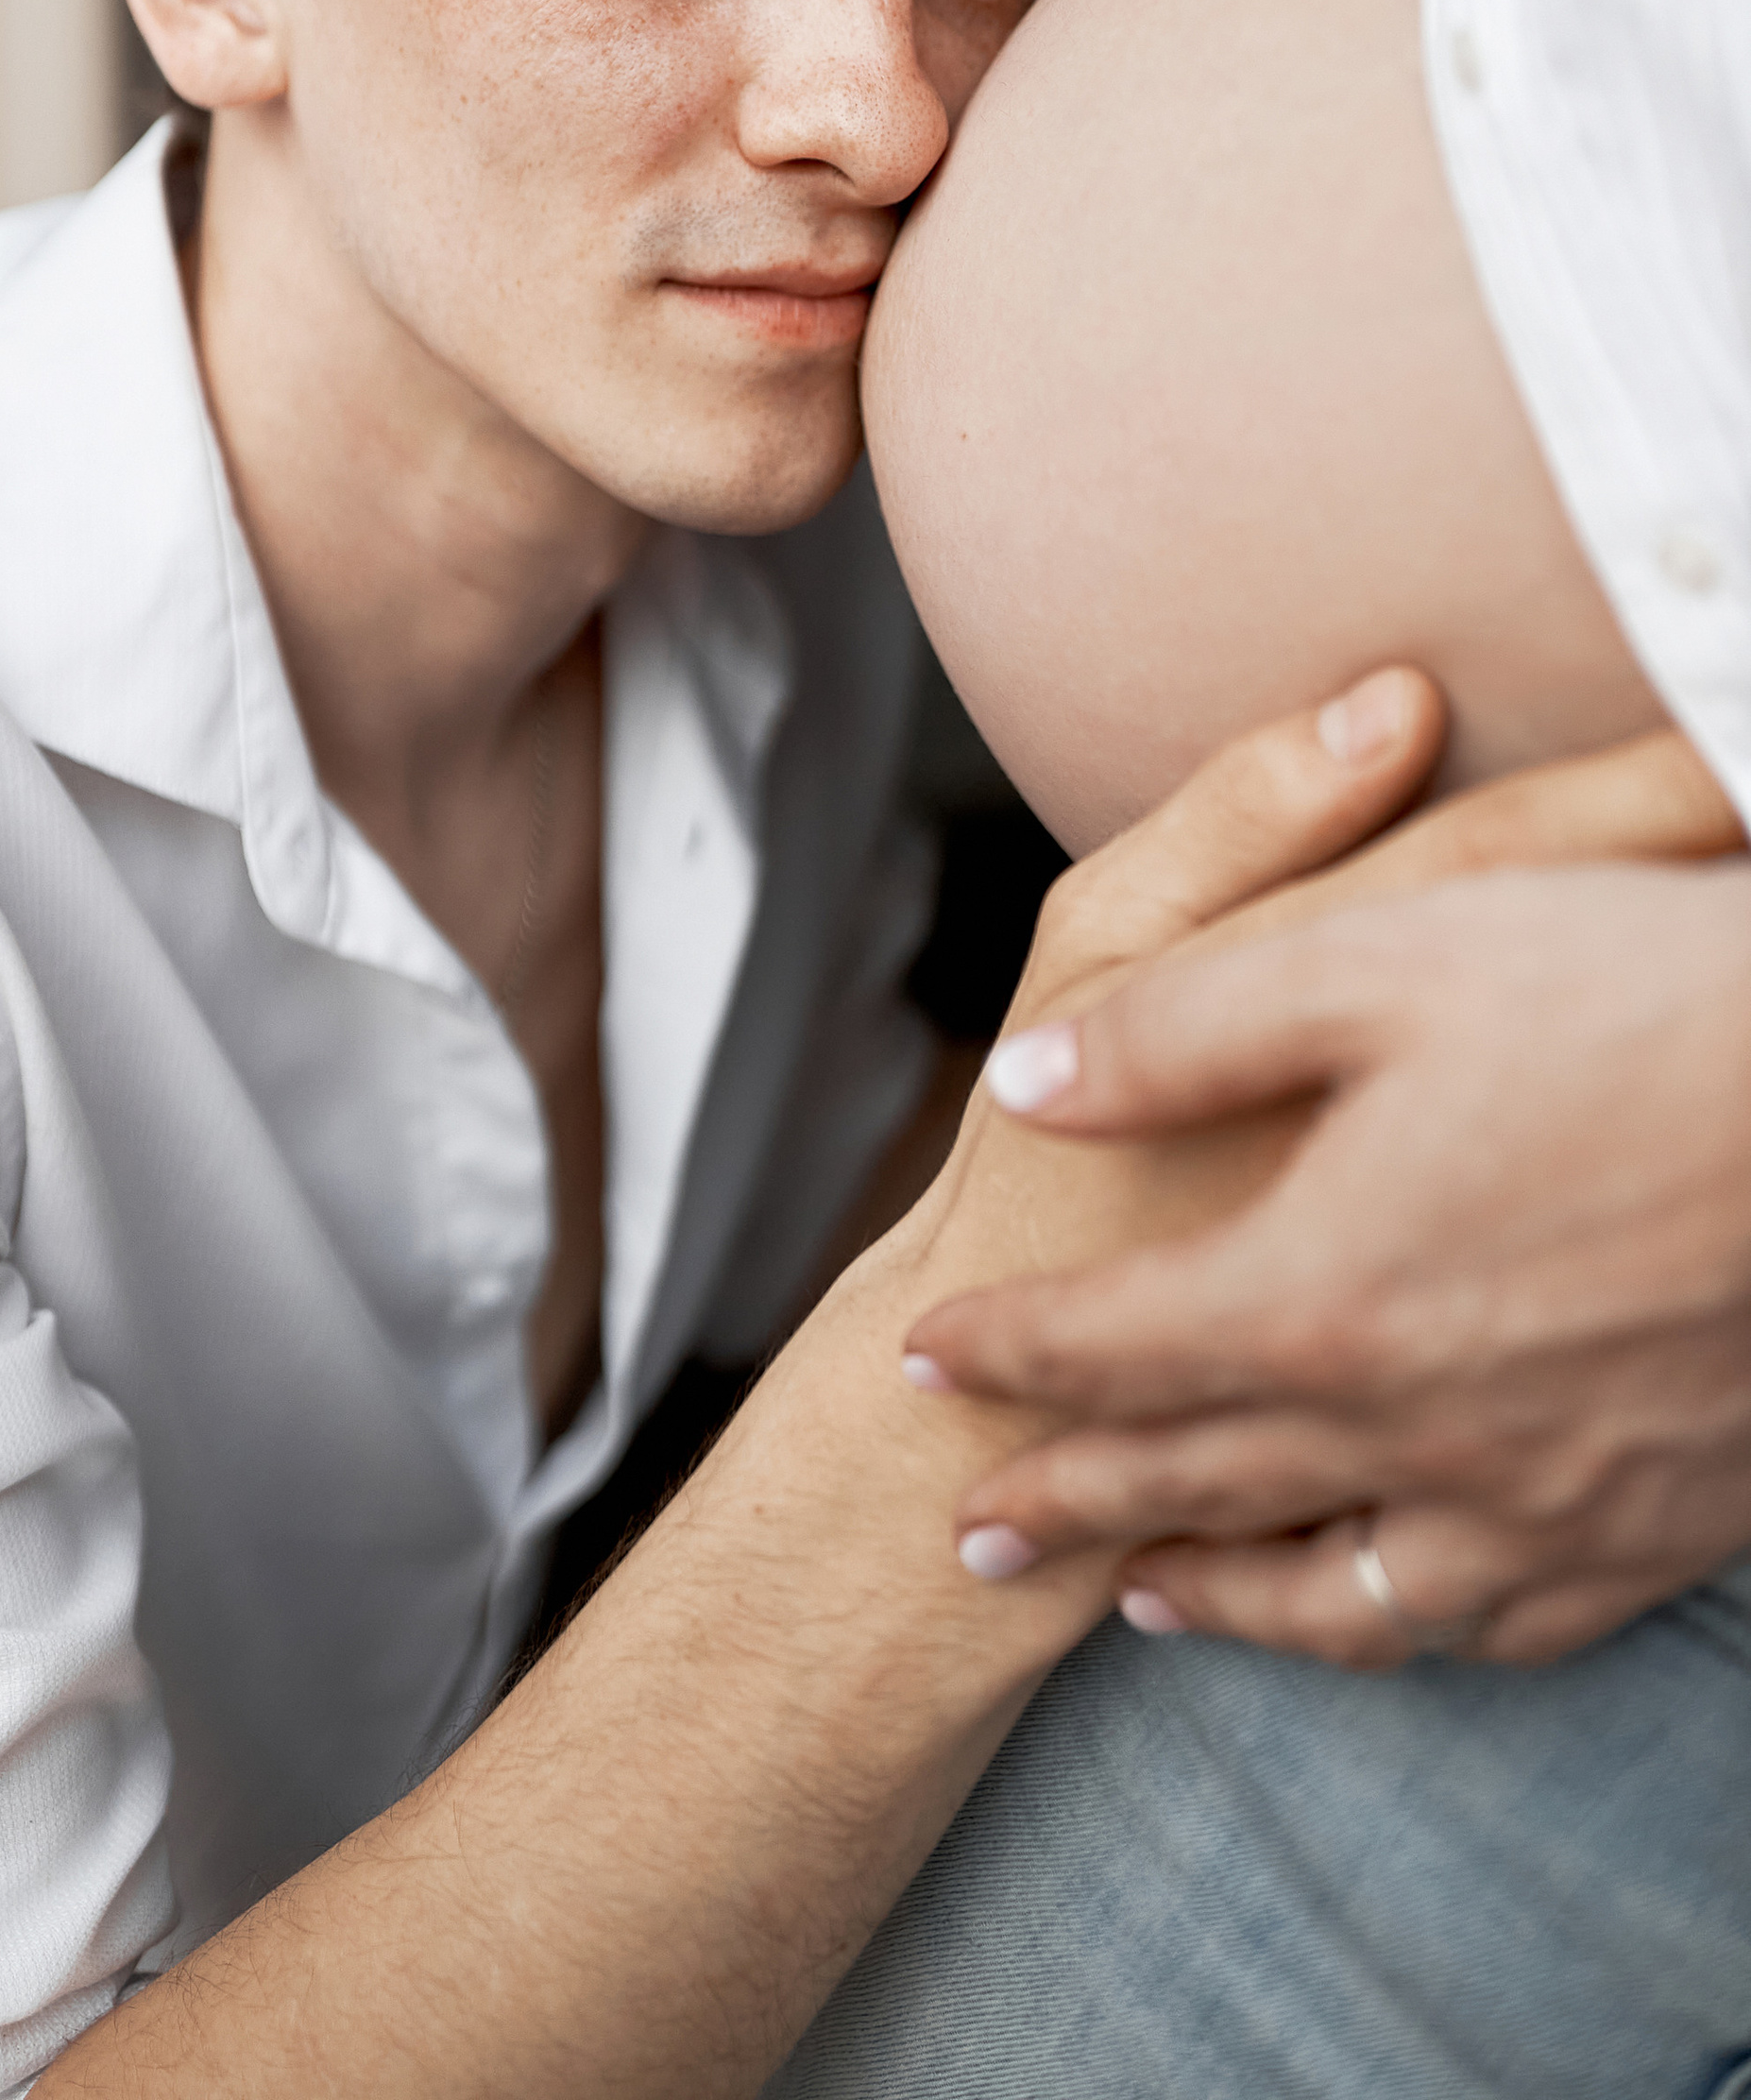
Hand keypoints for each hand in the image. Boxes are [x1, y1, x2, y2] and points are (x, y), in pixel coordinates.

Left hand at [908, 740, 1750, 1667]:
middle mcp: (1421, 1428)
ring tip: (1144, 1596)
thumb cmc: (1637, 999)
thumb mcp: (1379, 956)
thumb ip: (1180, 1027)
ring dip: (1221, 1595)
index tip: (921, 1361)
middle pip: (1196, 1485)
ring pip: (1340, 1590)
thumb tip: (1026, 1079)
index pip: (1112, 1346)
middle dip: (1066, 1502)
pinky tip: (1386, 1609)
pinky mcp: (1660, 1525)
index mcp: (1326, 1289)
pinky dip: (1406, 1626)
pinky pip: (1501, 1621)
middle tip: (966, 1534)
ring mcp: (1547, 1498)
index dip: (1004, 1354)